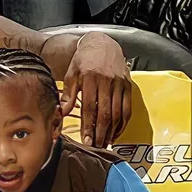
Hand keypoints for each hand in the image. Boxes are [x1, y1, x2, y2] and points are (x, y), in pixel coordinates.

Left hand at [60, 33, 131, 147]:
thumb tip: (63, 113)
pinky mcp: (129, 86)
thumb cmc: (83, 61)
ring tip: (105, 143)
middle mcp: (107, 82)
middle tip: (96, 147)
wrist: (102, 44)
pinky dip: (123, 123)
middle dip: (101, 132)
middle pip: (106, 113)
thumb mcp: (72, 74)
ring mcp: (120, 84)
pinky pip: (128, 108)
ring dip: (112, 130)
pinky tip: (116, 132)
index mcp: (90, 79)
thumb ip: (68, 94)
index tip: (86, 141)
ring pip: (118, 112)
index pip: (90, 107)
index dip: (89, 126)